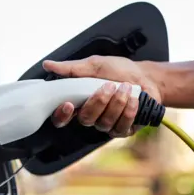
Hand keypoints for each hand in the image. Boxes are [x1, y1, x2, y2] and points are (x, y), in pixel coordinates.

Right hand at [43, 55, 161, 137]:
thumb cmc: (119, 70)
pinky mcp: (124, 130)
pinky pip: (122, 126)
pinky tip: (134, 99)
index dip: (61, 115)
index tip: (67, 104)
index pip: (62, 118)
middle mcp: (91, 116)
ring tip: (126, 87)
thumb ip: (72, 68)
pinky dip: (129, 111)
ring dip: (116, 103)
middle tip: (109, 85)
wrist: (145, 76)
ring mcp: (108, 125)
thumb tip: (48, 65)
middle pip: (86, 119)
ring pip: (105, 122)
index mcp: (79, 103)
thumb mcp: (95, 65)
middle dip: (98, 102)